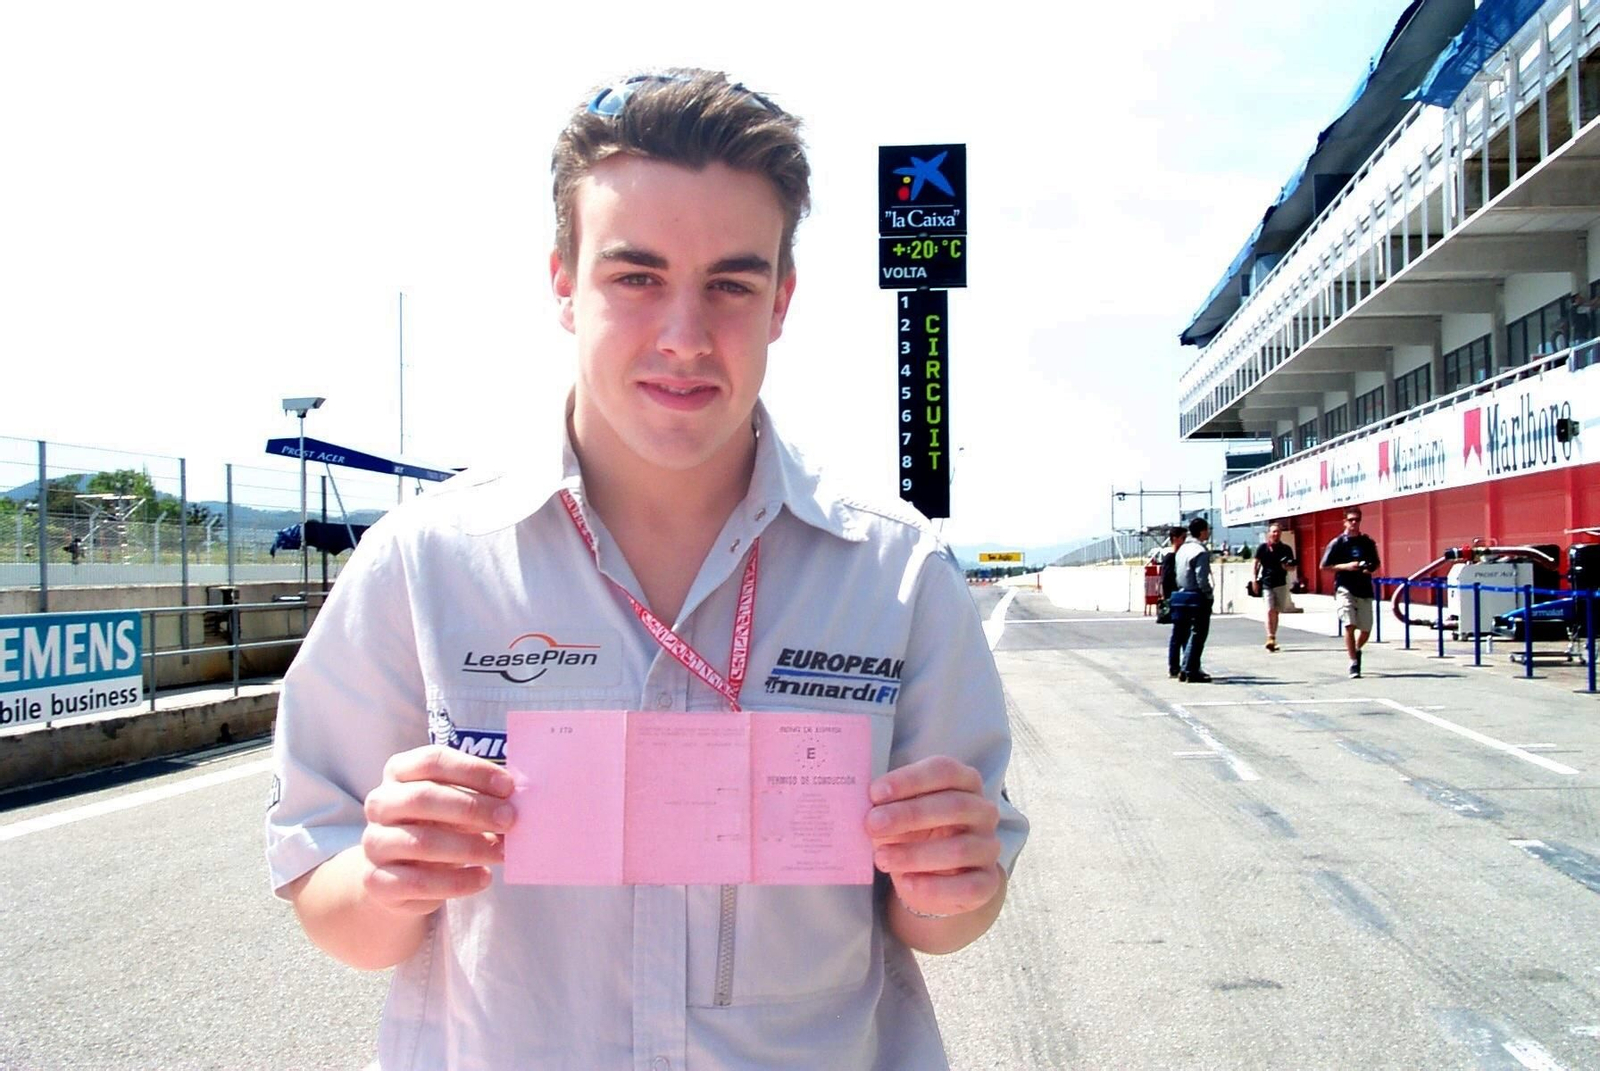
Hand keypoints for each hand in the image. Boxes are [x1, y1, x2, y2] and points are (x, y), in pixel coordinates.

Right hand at [359, 745, 515, 915]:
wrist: (401, 876)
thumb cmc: (438, 826)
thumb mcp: (456, 805)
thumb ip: (481, 797)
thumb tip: (518, 802)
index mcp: (399, 772)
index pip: (433, 761)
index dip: (472, 771)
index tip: (508, 787)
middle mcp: (380, 803)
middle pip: (423, 797)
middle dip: (472, 808)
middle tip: (509, 820)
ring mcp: (375, 842)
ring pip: (421, 841)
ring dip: (469, 847)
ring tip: (501, 852)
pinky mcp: (377, 881)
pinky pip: (419, 882)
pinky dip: (457, 882)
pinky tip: (483, 878)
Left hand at [866, 756, 1001, 917]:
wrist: (930, 878)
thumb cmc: (912, 833)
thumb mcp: (898, 815)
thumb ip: (886, 806)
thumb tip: (863, 805)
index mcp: (964, 782)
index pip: (944, 771)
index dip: (910, 780)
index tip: (875, 793)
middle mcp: (983, 811)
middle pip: (954, 805)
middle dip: (909, 815)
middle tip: (873, 824)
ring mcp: (988, 847)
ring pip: (960, 848)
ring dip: (915, 854)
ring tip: (881, 858)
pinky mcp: (987, 882)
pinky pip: (968, 886)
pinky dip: (934, 886)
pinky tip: (906, 883)